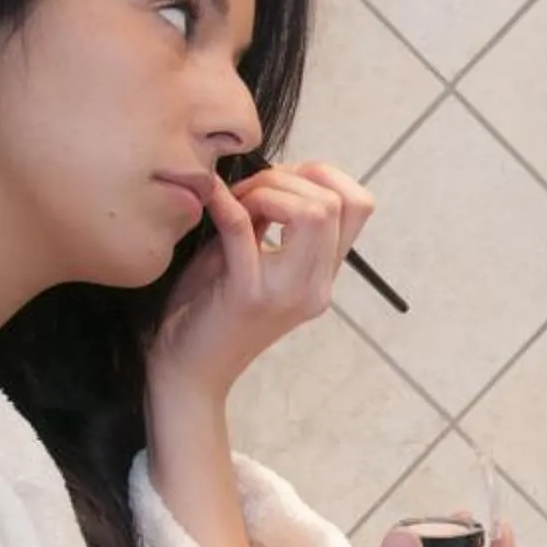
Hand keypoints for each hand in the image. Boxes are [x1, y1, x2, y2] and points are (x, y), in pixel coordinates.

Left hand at [149, 162, 374, 402]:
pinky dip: (226, 202)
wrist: (188, 372)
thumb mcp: (254, 260)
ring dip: (267, 191)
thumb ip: (272, 223)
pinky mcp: (249, 295)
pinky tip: (209, 196)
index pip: (358, 206)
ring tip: (234, 204)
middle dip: (288, 179)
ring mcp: (288, 293)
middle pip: (336, 204)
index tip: (279, 182)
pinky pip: (244, 228)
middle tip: (248, 193)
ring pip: (312, 212)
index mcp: (322, 276)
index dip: (322, 176)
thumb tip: (274, 174)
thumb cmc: (210, 311)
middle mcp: (317, 286)